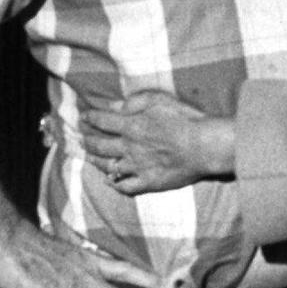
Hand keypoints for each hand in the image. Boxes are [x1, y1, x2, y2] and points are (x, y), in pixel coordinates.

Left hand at [82, 90, 234, 192]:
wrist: (204, 146)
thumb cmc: (185, 119)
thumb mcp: (159, 100)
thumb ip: (134, 102)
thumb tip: (113, 105)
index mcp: (131, 126)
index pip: (102, 121)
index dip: (90, 118)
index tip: (83, 118)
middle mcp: (129, 148)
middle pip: (100, 145)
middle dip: (88, 141)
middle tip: (82, 139)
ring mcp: (137, 167)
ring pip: (108, 166)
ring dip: (96, 161)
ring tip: (89, 158)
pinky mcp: (148, 182)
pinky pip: (125, 187)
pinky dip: (115, 184)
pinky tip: (110, 182)